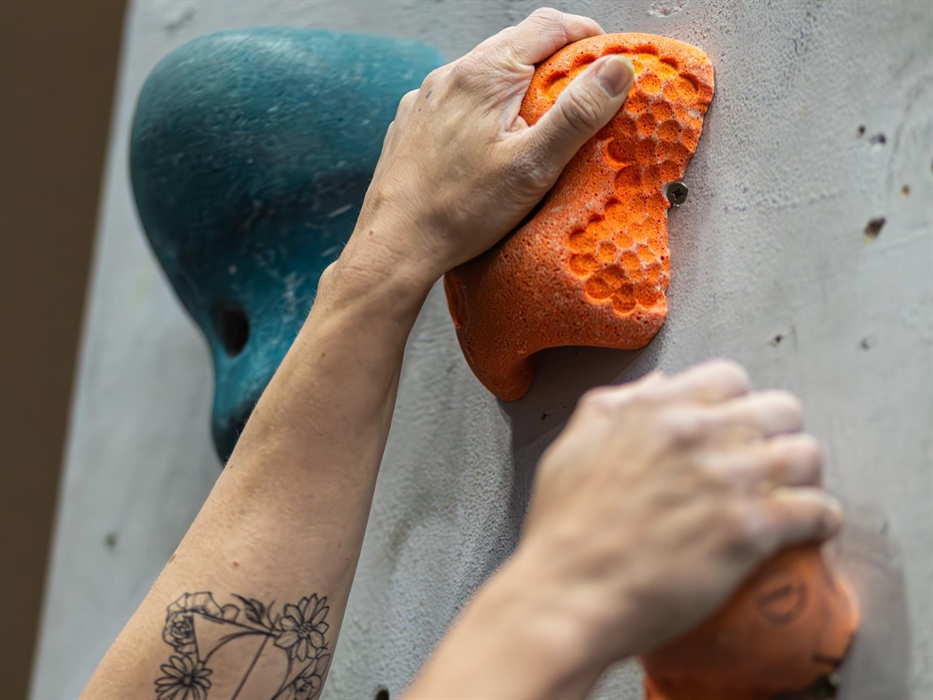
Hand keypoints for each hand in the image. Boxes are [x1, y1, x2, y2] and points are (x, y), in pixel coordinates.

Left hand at [342, 8, 634, 282]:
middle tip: (581, 95)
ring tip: (537, 124)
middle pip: (515, 46)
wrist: (394, 245)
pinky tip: (490, 144)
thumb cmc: (459, 212)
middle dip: (554, 63)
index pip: (548, 25)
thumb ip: (577, 115)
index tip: (607, 59)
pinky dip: (483, 109)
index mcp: (484, 75)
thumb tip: (616, 70)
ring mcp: (426, 98)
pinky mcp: (413, 122)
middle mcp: (450, 75)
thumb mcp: (532, 166)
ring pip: (484, 74)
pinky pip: (457, 100)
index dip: (586, 35)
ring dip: (517, 87)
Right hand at [511, 360, 842, 666]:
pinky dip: (821, 518)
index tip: (735, 426)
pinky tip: (813, 527)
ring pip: (806, 454)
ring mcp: (728, 479)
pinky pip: (816, 510)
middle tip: (769, 460)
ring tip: (794, 493)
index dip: (736, 402)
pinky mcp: (750, 529)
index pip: (729, 377)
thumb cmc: (564, 526)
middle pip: (780, 408)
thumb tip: (657, 385)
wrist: (570, 590)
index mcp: (656, 407)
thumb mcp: (573, 444)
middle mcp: (698, 433)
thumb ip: (614, 405)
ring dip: (804, 474)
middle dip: (779, 431)